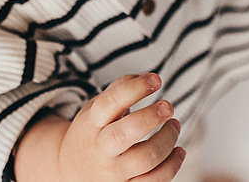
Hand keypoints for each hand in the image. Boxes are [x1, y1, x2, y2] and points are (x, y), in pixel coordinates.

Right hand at [16, 73, 183, 181]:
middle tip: (168, 107)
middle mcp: (100, 149)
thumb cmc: (94, 132)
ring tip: (174, 125)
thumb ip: (120, 89)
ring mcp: (112, 172)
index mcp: (92, 122)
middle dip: (151, 118)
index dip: (135, 88)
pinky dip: (172, 165)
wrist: (71, 170)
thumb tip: (149, 78)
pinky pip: (154, 181)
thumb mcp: (97, 108)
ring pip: (145, 159)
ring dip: (167, 140)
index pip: (111, 102)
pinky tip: (178, 151)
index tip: (157, 79)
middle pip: (125, 134)